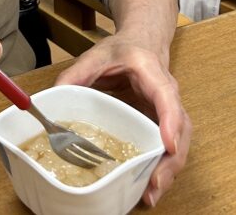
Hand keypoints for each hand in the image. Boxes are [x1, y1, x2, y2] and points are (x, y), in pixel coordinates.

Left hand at [54, 28, 190, 207]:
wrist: (141, 42)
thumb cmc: (122, 50)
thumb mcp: (95, 55)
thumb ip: (75, 74)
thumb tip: (53, 96)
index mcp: (151, 72)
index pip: (166, 96)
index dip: (170, 122)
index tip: (168, 145)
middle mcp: (167, 94)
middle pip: (181, 128)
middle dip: (171, 159)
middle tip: (154, 183)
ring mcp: (168, 111)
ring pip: (180, 142)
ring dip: (168, 169)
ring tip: (151, 193)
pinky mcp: (162, 124)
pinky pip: (169, 147)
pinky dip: (162, 167)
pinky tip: (148, 186)